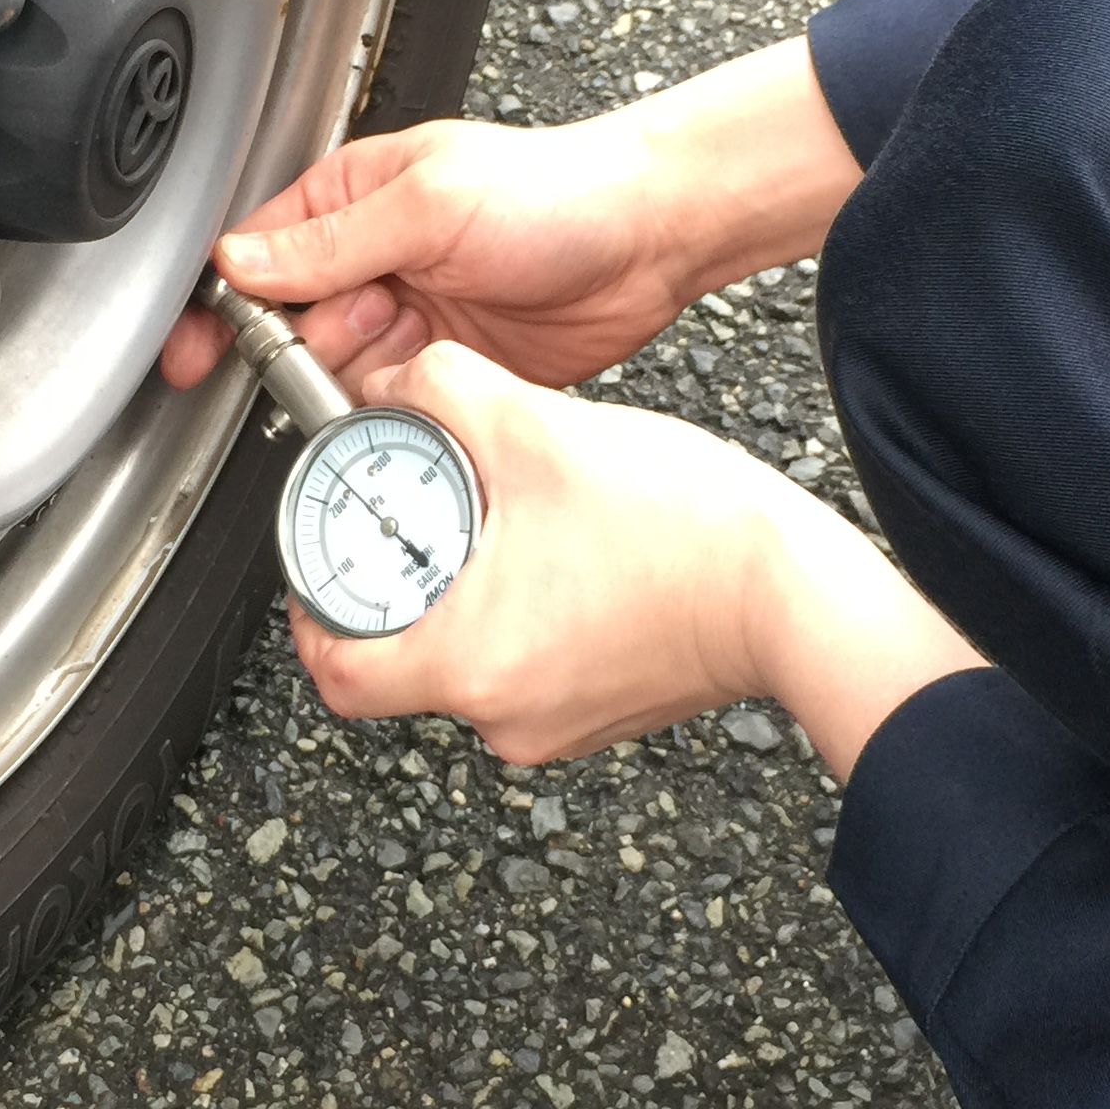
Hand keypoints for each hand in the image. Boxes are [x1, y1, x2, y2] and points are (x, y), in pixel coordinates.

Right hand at [159, 37, 863, 393]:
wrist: (652, 238)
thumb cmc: (557, 190)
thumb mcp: (432, 203)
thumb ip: (333, 240)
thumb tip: (242, 263)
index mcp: (351, 202)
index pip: (255, 258)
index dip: (218, 308)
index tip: (190, 352)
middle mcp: (373, 262)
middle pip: (290, 329)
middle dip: (301, 351)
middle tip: (341, 350)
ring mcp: (409, 318)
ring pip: (337, 377)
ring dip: (350, 386)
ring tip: (394, 363)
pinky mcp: (448, 368)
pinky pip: (392, 408)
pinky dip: (393, 415)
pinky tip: (417, 398)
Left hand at [290, 343, 983, 775]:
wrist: (797, 592)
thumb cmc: (688, 532)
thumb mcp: (536, 425)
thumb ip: (439, 389)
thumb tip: (393, 383)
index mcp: (466, 665)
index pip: (334, 671)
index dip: (312, 607)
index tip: (324, 554)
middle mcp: (502, 716)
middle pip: (396, 660)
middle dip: (396, 582)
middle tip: (412, 521)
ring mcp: (554, 724)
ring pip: (466, 659)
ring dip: (465, 591)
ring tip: (497, 523)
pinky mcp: (600, 711)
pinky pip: (526, 664)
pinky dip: (522, 610)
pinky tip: (555, 552)